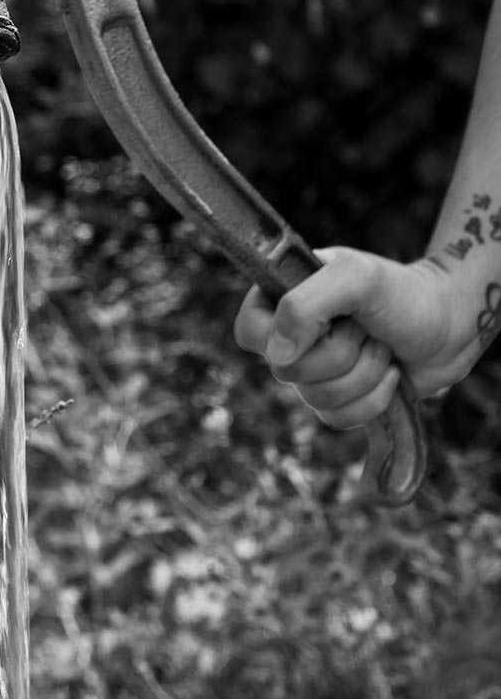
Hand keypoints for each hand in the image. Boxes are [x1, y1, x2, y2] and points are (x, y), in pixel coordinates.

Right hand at [234, 248, 459, 426]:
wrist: (451, 327)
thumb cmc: (404, 294)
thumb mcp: (356, 278)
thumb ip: (305, 305)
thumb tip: (277, 357)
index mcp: (284, 296)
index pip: (248, 331)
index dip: (279, 339)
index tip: (321, 327)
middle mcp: (292, 335)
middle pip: (287, 372)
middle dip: (341, 354)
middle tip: (366, 328)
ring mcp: (314, 370)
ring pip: (314, 399)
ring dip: (363, 375)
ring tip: (382, 347)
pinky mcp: (338, 400)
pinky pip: (336, 420)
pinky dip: (372, 401)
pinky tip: (389, 375)